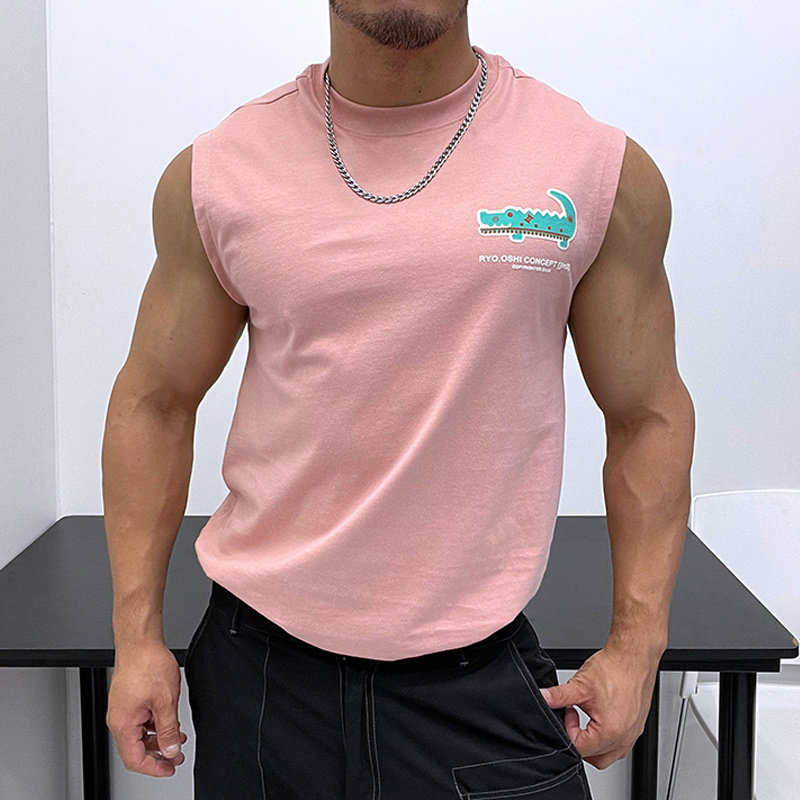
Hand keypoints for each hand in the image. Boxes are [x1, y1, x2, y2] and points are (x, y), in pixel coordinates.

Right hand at [106, 641, 188, 776]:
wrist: (140, 641)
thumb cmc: (147, 664)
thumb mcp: (166, 701)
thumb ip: (168, 729)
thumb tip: (170, 750)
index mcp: (123, 724)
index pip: (135, 759)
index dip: (154, 768)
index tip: (170, 768)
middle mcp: (119, 718)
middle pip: (136, 749)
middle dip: (158, 754)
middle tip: (176, 756)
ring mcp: (122, 709)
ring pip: (139, 734)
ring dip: (158, 739)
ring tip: (177, 738)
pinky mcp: (128, 699)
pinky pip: (140, 720)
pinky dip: (155, 725)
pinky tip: (169, 721)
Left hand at [538, 640, 659, 769]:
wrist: (633, 657)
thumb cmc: (614, 669)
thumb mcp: (580, 684)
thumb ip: (558, 696)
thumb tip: (543, 698)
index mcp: (610, 732)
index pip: (579, 749)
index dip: (567, 730)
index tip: (568, 711)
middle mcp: (624, 738)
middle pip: (594, 758)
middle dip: (579, 742)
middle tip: (574, 718)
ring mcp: (633, 734)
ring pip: (608, 755)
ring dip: (593, 743)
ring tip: (587, 718)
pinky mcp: (637, 728)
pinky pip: (620, 745)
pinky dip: (606, 738)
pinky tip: (599, 718)